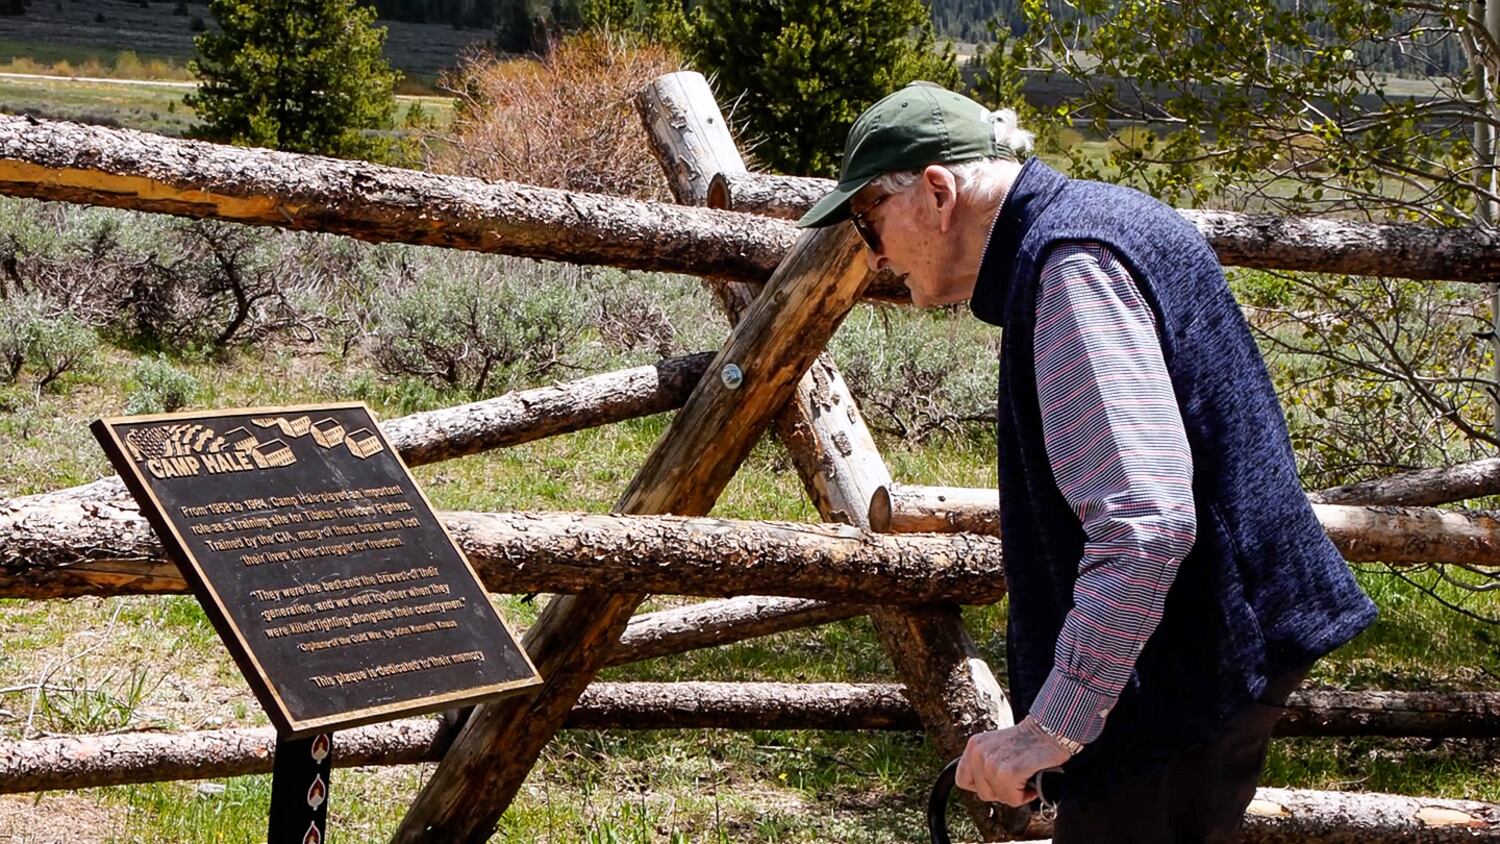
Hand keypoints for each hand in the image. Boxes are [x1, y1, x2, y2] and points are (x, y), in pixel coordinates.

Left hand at [954, 717, 1073, 805]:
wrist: (1051, 731)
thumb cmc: (1029, 741)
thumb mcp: (996, 747)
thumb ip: (985, 763)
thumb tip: (981, 787)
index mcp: (974, 745)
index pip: (962, 780)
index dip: (981, 786)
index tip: (997, 782)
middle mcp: (980, 752)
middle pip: (982, 792)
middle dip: (1001, 791)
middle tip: (1017, 780)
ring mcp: (993, 762)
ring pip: (998, 796)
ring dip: (1015, 793)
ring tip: (1025, 778)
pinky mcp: (1009, 772)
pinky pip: (1012, 798)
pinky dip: (1024, 796)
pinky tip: (1031, 782)